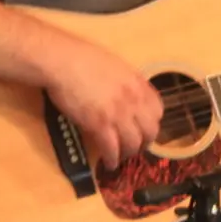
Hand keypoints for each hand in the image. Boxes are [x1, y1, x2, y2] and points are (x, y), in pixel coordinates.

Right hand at [45, 39, 163, 169]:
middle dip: (144, 142)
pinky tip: (108, 163)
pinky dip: (111, 159)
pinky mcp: (99, 125)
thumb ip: (126, 83)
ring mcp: (118, 113)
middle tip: (135, 147)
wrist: (62, 61)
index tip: (144, 128)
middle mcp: (134, 100)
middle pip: (150, 130)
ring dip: (128, 153)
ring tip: (120, 157)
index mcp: (138, 84)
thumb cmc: (83, 59)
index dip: (152, 123)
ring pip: (133, 143)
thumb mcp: (116, 67)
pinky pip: (112, 148)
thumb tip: (127, 95)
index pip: (158, 110)